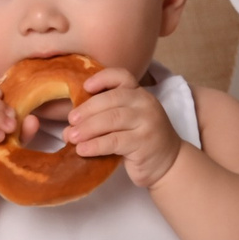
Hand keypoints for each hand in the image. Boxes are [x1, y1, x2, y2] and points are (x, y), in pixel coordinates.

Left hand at [67, 67, 184, 188]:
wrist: (168, 163)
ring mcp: (147, 123)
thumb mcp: (128, 120)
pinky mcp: (144, 143)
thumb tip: (71, 123)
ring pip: (112, 119)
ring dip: (88, 128)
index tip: (84, 87)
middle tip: (70, 121)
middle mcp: (145, 104)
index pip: (122, 77)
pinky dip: (95, 145)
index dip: (102, 78)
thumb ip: (106, 114)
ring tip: (71, 137)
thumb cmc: (140, 140)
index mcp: (139, 94)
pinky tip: (82, 150)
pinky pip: (114, 141)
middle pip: (112, 99)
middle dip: (87, 110)